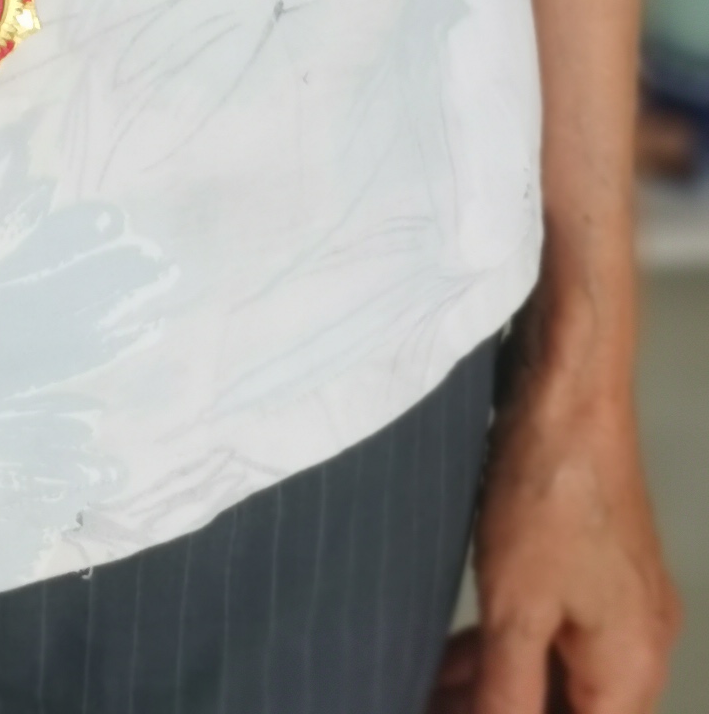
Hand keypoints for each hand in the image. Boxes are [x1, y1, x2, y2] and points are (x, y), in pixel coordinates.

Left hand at [427, 365, 677, 711]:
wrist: (570, 388)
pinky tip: (456, 655)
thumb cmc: (546, 497)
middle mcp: (641, 647)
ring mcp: (624, 606)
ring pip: (559, 675)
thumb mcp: (514, 611)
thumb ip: (506, 693)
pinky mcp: (600, 569)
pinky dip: (512, 650)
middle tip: (428, 703)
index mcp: (632, 670)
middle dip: (497, 712)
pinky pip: (558, 634)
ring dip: (498, 687)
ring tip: (428, 687)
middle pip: (570, 709)